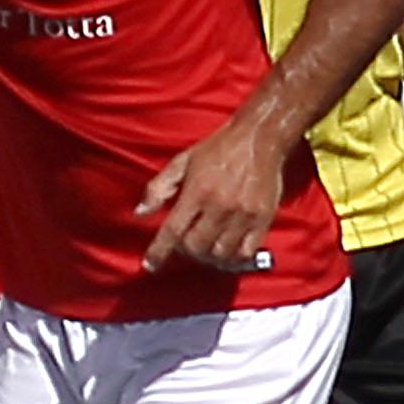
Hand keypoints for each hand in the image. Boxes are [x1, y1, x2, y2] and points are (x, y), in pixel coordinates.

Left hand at [136, 111, 294, 275]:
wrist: (260, 138)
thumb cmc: (218, 148)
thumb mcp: (183, 160)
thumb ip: (159, 187)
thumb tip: (140, 212)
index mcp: (197, 191)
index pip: (173, 230)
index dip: (159, 251)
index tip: (150, 265)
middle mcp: (220, 205)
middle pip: (196, 247)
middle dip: (186, 251)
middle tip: (186, 243)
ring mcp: (243, 214)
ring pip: (220, 253)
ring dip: (208, 257)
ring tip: (206, 248)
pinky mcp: (263, 218)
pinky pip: (246, 251)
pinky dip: (233, 258)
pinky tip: (227, 252)